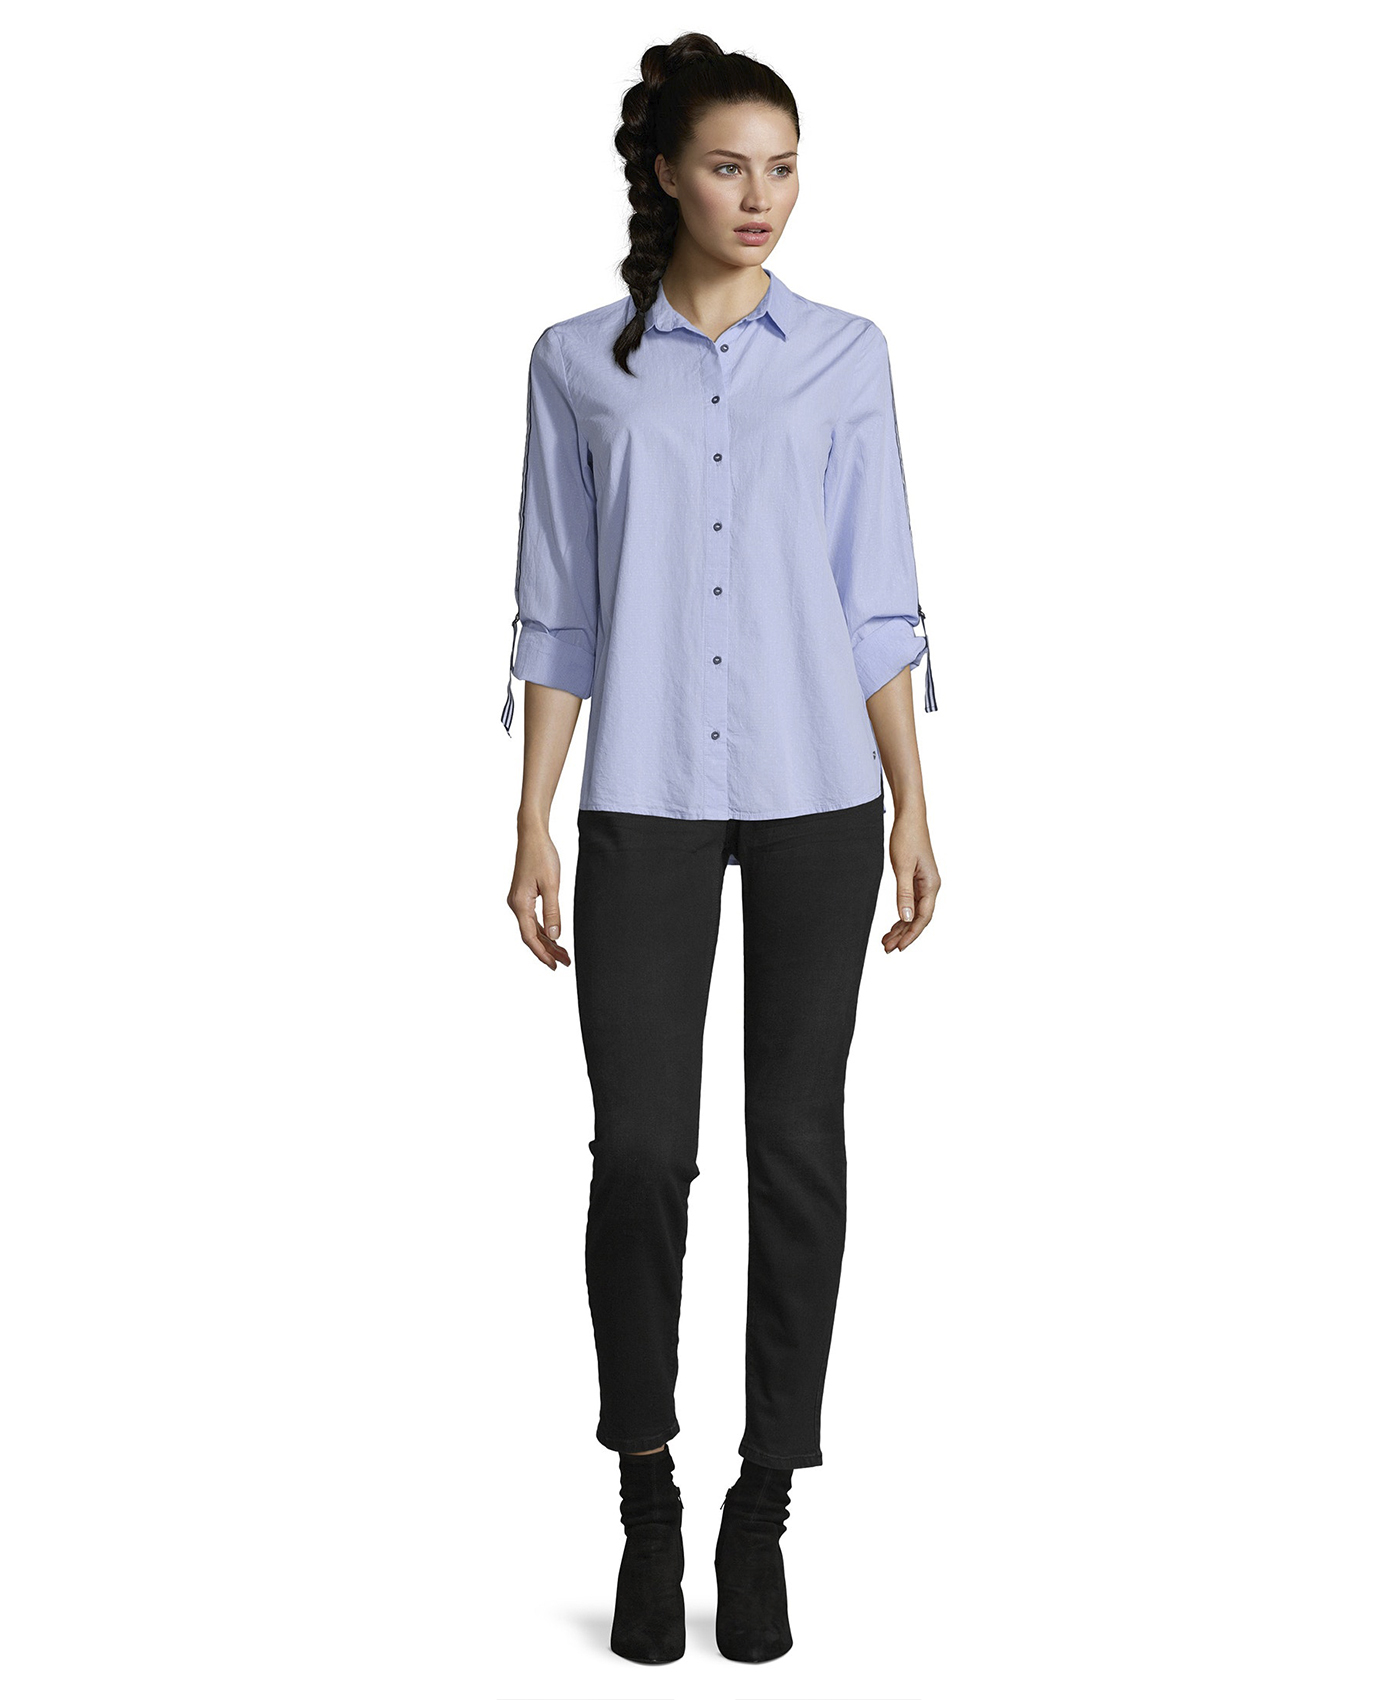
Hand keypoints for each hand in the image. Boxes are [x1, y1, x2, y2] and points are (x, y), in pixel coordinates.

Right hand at [508, 821, 571, 970]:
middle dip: (547, 950)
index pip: (530, 937)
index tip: (554, 965)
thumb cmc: (542, 856)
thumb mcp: (551, 885)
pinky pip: (531, 919)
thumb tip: (554, 936)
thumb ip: (552, 912)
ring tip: (563, 953)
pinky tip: (553, 936)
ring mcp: (518, 901)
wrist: (532, 836)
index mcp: (520, 904)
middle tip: (565, 962)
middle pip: (530, 935)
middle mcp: (515, 904)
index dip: (542, 954)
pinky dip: (542, 929)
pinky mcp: (522, 896)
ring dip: (546, 941)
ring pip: (531, 928)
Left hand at [881, 809, 939, 952]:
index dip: (911, 934)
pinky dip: (902, 915)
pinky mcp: (917, 879)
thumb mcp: (902, 867)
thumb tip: (905, 918)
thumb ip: (904, 893)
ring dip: (901, 927)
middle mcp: (931, 886)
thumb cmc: (907, 837)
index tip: (899, 947)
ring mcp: (924, 883)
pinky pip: (911, 903)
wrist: (910, 817)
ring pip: (914, 912)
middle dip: (904, 934)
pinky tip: (893, 924)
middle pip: (919, 918)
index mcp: (931, 885)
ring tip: (886, 940)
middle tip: (887, 948)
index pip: (923, 917)